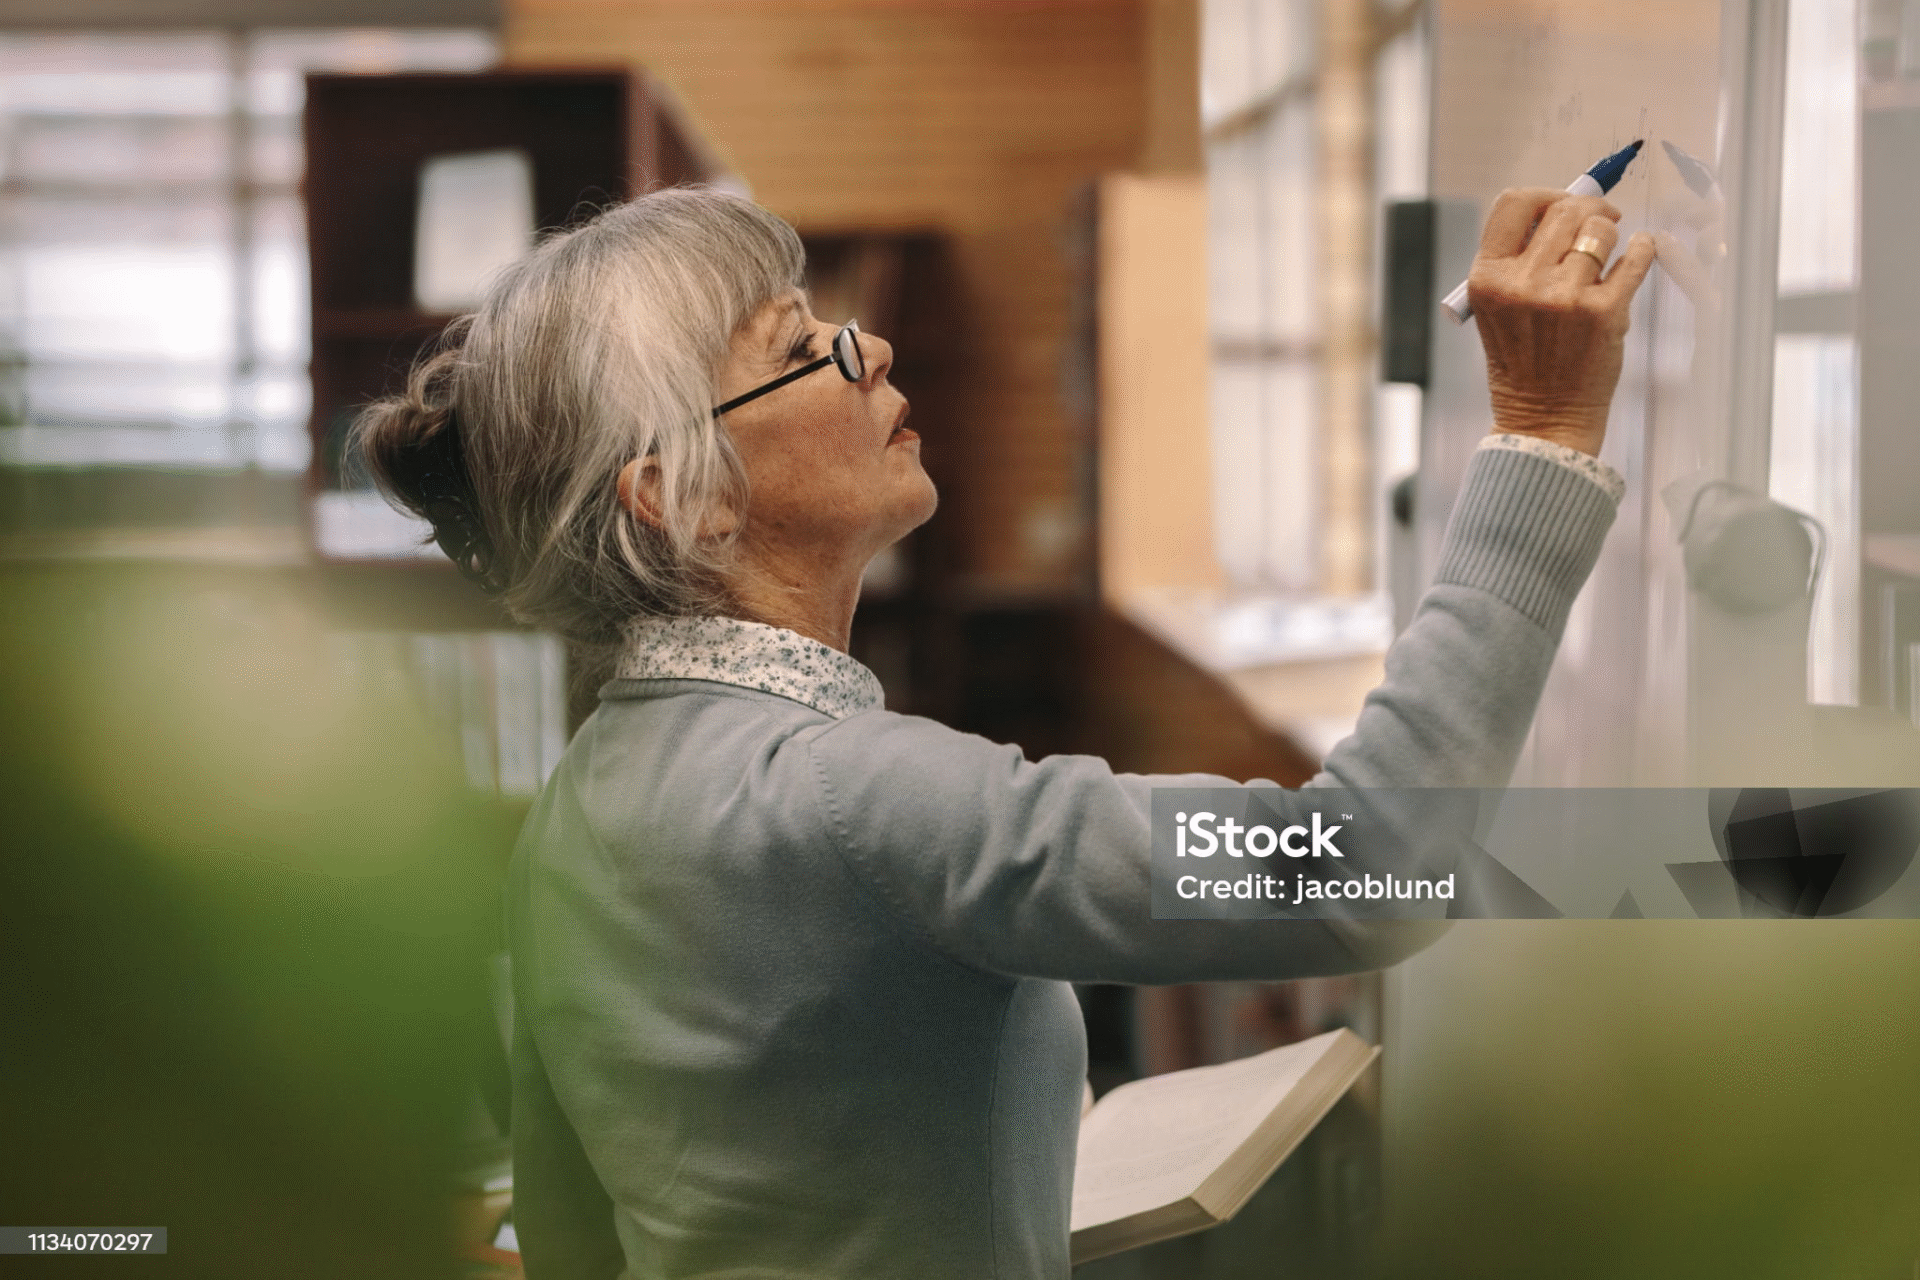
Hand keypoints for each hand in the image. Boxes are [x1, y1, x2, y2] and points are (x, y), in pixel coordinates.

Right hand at [1466, 187, 1656, 455]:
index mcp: (1488, 278)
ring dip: (1610, 234)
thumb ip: (1519, 259)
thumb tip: (1566, 207)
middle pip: (1563, 209)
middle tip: (1601, 222)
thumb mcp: (1498, 308)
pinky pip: (1635, 256)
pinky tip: (1639, 252)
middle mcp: (1522, 284)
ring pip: (1600, 229)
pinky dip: (1643, 248)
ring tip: (1607, 255)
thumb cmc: (1524, 359)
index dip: (1544, 196)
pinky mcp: (1604, 313)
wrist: (1543, 416)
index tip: (1562, 206)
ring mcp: (1564, 298)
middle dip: (1588, 210)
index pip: (1514, 204)